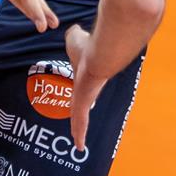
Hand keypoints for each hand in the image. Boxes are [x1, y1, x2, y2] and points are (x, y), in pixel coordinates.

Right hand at [63, 24, 107, 150]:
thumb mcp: (74, 37)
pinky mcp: (85, 103)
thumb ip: (74, 35)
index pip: (82, 91)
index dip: (80, 98)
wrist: (101, 53)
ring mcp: (87, 98)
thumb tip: (76, 30)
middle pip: (82, 109)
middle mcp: (88, 91)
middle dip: (80, 120)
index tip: (79, 103)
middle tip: (79, 131)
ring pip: (82, 119)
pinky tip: (80, 146)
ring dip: (80, 132)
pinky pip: (81, 122)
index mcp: (85, 78)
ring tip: (79, 144)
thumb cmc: (87, 45)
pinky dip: (80, 134)